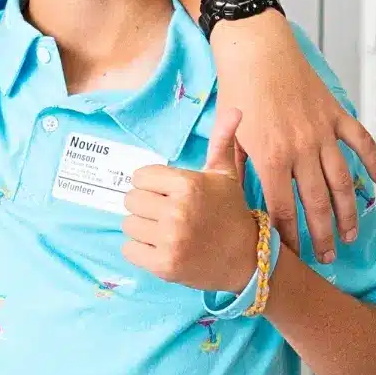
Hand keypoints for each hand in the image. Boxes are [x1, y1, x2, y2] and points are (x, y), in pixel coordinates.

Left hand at [123, 107, 259, 293]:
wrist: (247, 259)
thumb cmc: (231, 213)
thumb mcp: (225, 175)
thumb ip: (221, 141)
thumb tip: (236, 109)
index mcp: (188, 185)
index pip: (139, 177)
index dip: (150, 185)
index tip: (167, 194)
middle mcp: (178, 211)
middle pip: (131, 200)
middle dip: (146, 207)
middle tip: (166, 215)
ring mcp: (170, 240)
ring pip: (128, 225)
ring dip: (142, 229)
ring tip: (165, 232)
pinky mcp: (164, 265)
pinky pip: (129, 250)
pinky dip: (139, 251)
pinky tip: (160, 248)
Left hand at [210, 10, 375, 259]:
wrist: (255, 50)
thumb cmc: (235, 91)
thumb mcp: (228, 134)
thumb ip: (233, 169)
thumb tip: (233, 200)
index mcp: (269, 157)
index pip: (282, 210)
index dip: (288, 235)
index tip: (290, 254)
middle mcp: (300, 149)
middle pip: (315, 204)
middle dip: (321, 236)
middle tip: (326, 258)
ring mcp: (322, 132)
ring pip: (342, 181)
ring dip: (348, 212)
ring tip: (350, 235)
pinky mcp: (335, 114)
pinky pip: (361, 142)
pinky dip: (373, 162)